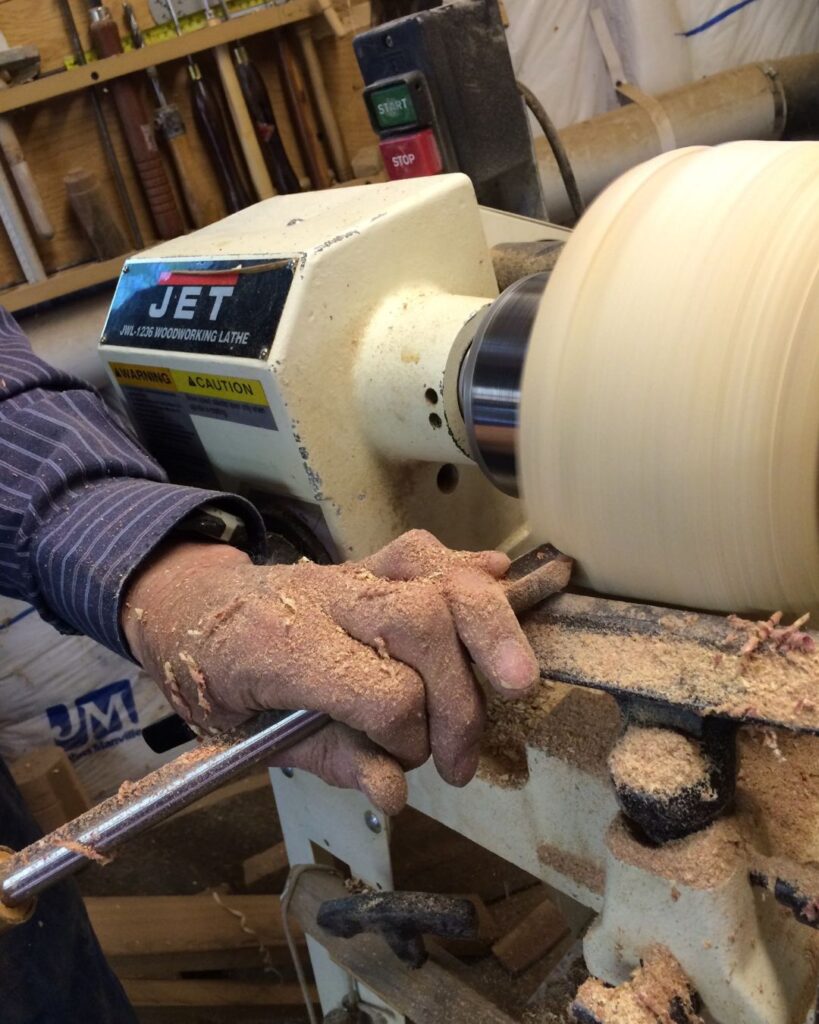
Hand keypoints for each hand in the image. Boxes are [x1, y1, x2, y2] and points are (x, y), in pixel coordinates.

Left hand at [122, 530, 569, 812]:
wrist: (192, 609)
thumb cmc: (219, 682)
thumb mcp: (254, 739)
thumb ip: (331, 760)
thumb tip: (397, 793)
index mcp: (279, 650)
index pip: (380, 691)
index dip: (408, 736)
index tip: (407, 764)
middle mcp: (323, 600)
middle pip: (420, 624)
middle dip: (460, 698)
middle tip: (460, 758)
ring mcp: (351, 572)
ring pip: (436, 578)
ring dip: (492, 629)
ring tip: (517, 683)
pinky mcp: (370, 559)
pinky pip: (427, 552)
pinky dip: (472, 571)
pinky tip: (503, 586)